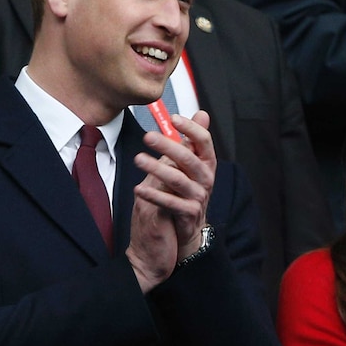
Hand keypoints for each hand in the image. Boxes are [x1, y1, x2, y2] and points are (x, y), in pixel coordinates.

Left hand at [126, 110, 215, 291]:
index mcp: (206, 164)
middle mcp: (206, 179)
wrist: (187, 232)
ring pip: (178, 179)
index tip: (174, 118)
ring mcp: (199, 197)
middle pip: (189, 158)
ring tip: (138, 159)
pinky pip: (170, 203)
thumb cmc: (186, 193)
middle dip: (168, 145)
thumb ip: (193, 141)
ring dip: (156, 168)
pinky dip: (153, 195)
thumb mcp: (191, 166)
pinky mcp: (188, 214)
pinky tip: (138, 188)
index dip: (191, 128)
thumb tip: (201, 113)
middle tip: (147, 136)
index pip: (204, 141)